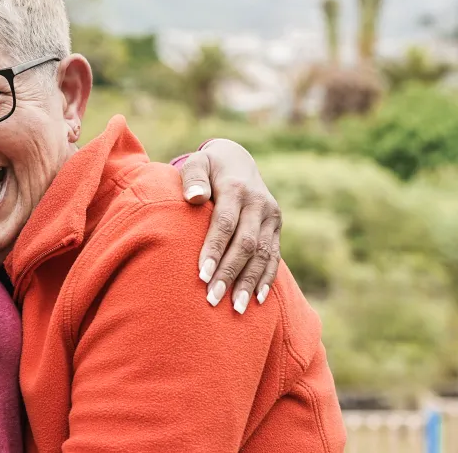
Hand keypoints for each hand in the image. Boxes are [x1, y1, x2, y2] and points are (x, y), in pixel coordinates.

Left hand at [178, 140, 281, 313]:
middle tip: (212, 299)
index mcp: (237, 188)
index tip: (202, 275)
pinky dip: (266, 278)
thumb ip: (192, 177)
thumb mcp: (197, 163)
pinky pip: (274, 256)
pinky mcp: (276, 227)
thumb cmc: (207, 167)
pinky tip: (256, 299)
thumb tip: (194, 197)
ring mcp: (271, 216)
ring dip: (249, 282)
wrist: (237, 160)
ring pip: (263, 254)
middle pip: (246, 244)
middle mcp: (259, 203)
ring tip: (235, 308)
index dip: (215, 250)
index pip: (225, 224)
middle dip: (230, 273)